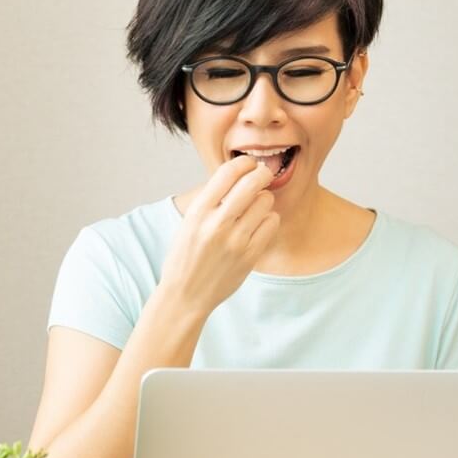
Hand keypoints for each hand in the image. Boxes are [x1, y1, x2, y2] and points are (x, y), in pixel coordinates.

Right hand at [159, 156, 278, 316]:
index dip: (243, 162)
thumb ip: (211, 200)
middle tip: (263, 175)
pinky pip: (272, 223)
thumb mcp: (189, 223)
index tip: (248, 163)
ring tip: (255, 207)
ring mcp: (235, 241)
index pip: (227, 172)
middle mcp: (217, 224)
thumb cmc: (186, 256)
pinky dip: (268, 219)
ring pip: (265, 201)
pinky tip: (258, 225)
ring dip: (264, 199)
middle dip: (262, 173)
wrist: (185, 295)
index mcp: (198, 212)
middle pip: (252, 182)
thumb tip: (239, 174)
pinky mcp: (250, 255)